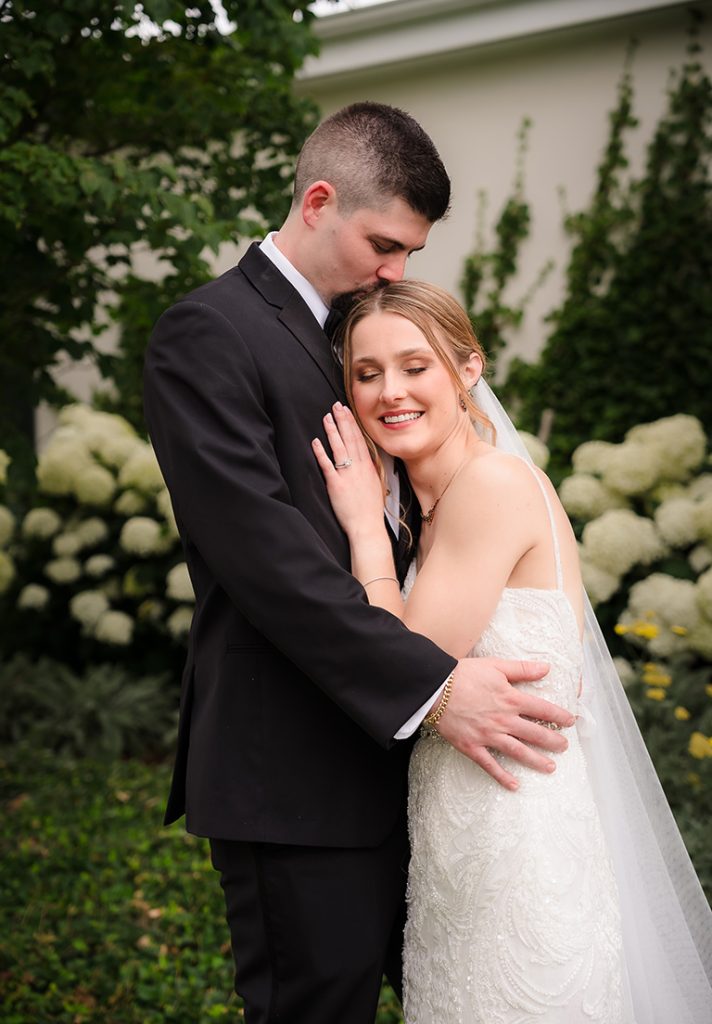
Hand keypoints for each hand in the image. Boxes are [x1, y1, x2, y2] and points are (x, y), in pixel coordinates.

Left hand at [312, 402, 385, 536]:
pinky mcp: (336, 485)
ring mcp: (347, 475)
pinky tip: (315, 441)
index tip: (347, 411)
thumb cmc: (371, 510)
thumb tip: (368, 460)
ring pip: (339, 448)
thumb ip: (371, 471)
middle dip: (343, 420)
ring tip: (326, 417)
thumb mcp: (376, 485)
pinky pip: (327, 465)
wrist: (368, 526)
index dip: (352, 424)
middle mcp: (359, 468)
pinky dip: (321, 452)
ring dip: (332, 431)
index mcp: (368, 467)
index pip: (360, 440)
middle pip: (350, 439)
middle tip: (336, 406)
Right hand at [436, 658, 575, 789]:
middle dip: (553, 741)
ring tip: (550, 767)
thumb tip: (546, 668)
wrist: (435, 688)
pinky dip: (502, 776)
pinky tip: (514, 785)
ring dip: (536, 760)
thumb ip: (522, 669)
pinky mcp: (472, 746)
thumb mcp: (495, 666)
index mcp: (511, 699)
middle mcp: (503, 720)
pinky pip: (490, 765)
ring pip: (518, 751)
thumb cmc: (463, 674)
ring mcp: (488, 735)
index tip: (570, 721)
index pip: (542, 709)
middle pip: (535, 733)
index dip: (559, 716)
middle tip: (564, 746)